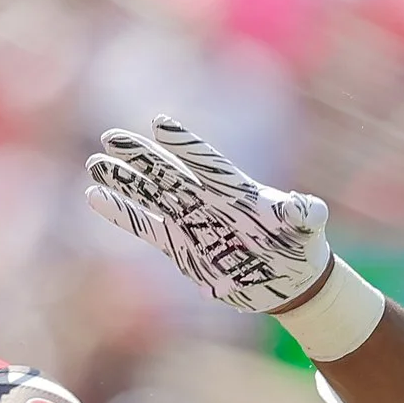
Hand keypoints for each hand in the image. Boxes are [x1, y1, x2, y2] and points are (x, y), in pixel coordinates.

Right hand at [84, 119, 332, 314]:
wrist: (287, 278)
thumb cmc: (300, 246)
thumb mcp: (307, 229)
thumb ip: (304, 213)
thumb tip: (307, 207)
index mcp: (235, 189)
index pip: (204, 161)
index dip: (184, 145)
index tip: (160, 124)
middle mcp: (206, 199)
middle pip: (168, 172)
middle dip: (141, 156)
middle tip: (110, 137)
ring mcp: (190, 220)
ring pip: (150, 195)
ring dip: (124, 181)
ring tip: (96, 164)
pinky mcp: (179, 244)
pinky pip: (145, 226)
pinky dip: (122, 214)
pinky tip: (96, 198)